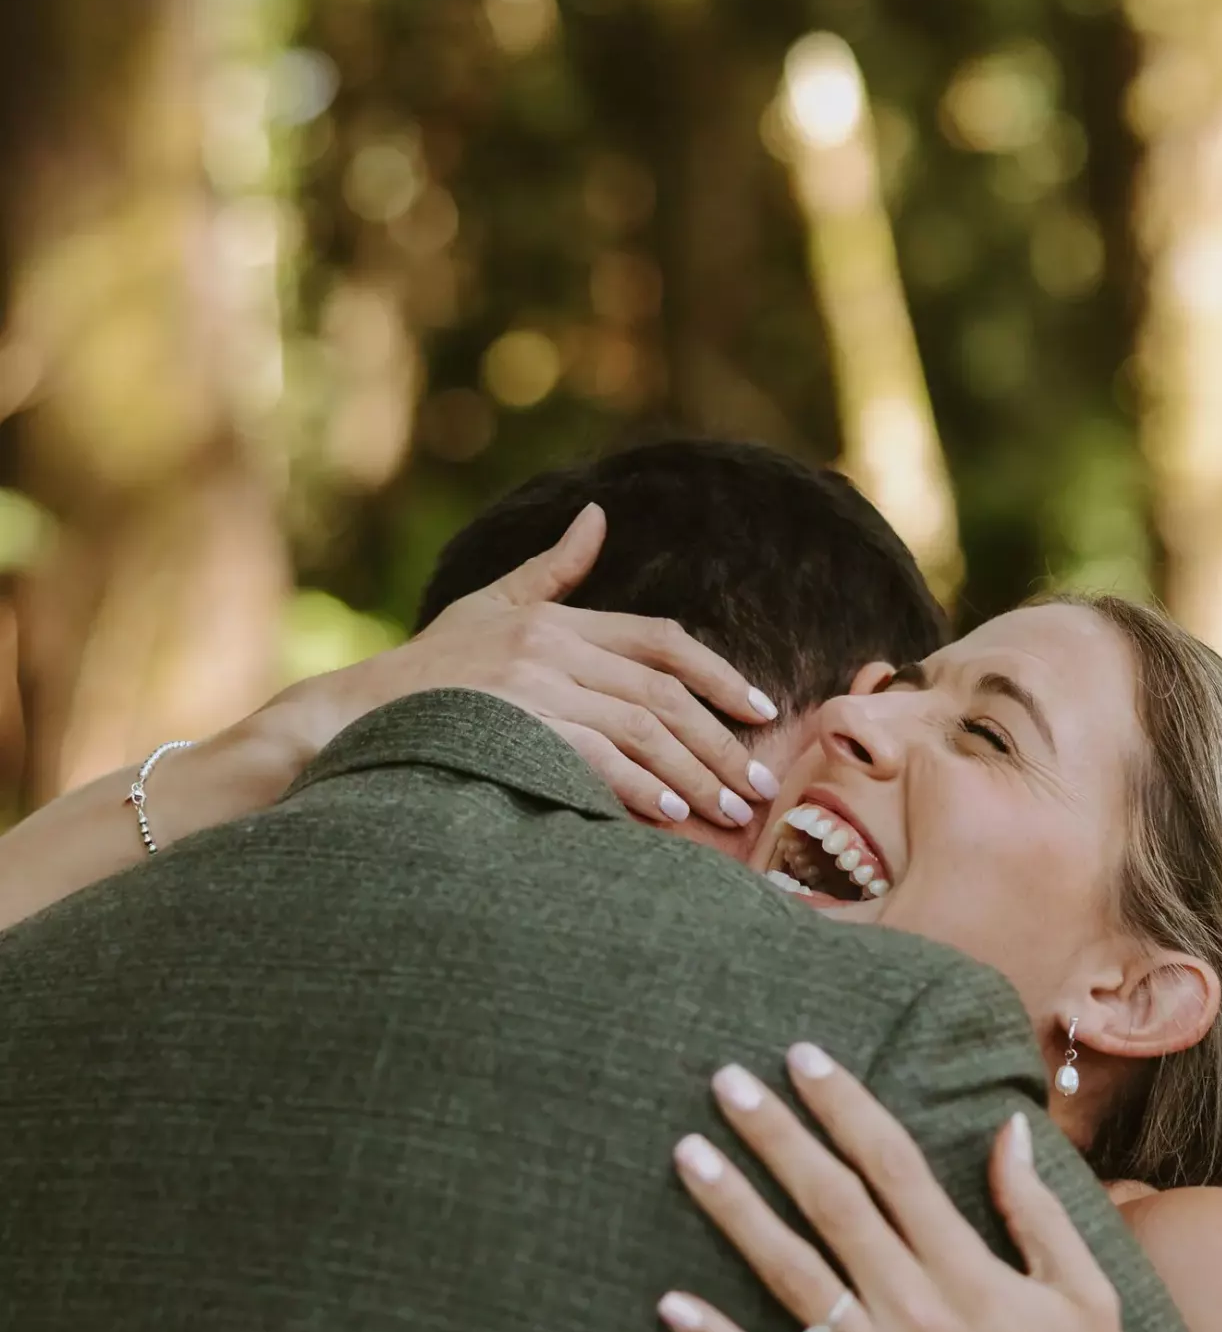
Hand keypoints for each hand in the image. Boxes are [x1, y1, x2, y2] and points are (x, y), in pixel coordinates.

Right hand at [259, 503, 782, 829]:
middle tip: (757, 786)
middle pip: (662, 693)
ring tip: (727, 812)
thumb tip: (597, 517)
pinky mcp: (512, 730)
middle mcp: (550, 648)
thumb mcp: (490, 608)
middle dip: (719, 742)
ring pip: (639, 729)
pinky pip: (592, 758)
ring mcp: (531, 690)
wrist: (350, 718)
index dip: (718, 674)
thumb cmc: (427, 672)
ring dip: (692, 773)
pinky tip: (667, 814)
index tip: (761, 710)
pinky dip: (636, 787)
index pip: (660, 639)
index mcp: (555, 621)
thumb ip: (551, 573)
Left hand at [656, 1043, 1150, 1331]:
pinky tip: (671, 1306)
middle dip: (776, 1135)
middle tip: (724, 1081)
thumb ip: (1036, 1210)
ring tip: (689, 1156)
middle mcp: (916, 1310)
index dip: (845, 1106)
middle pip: (831, 1202)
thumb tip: (1008, 1128)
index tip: (802, 1059)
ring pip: (791, 1273)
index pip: (893, 1166)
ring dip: (735, 1210)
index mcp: (969, 1271)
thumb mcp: (1085, 1295)